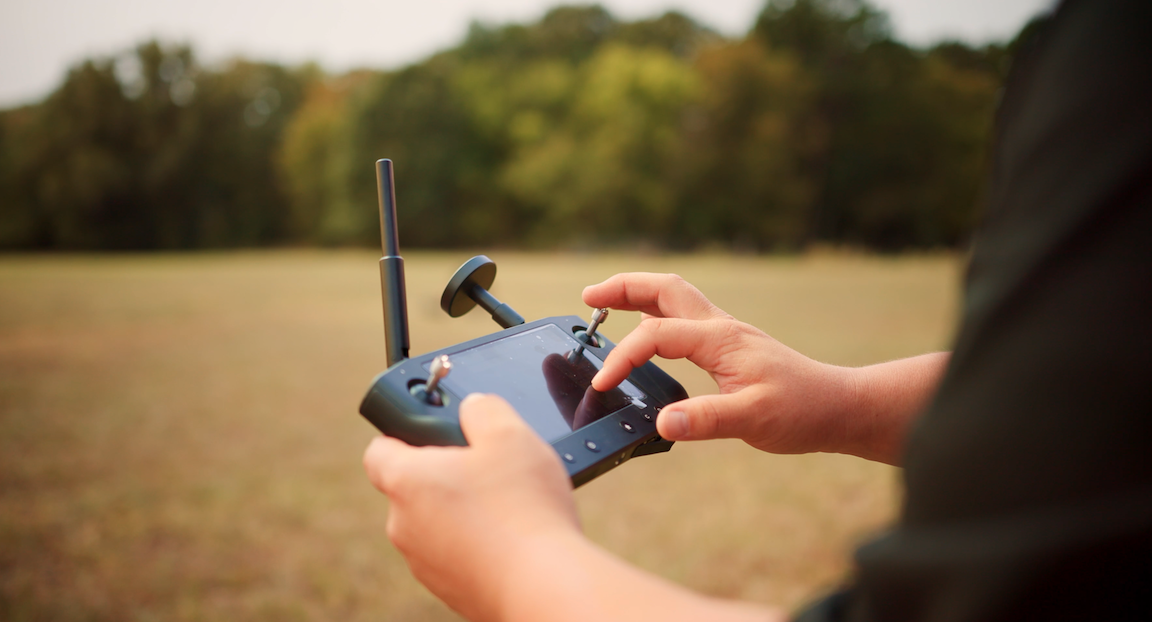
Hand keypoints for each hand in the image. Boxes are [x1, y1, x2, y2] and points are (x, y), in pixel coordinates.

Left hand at [363, 394, 579, 621]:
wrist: (542, 586)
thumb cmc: (523, 509)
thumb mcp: (510, 434)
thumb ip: (483, 408)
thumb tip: (473, 407)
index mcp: (407, 481)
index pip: (379, 450)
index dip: (403, 434)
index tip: (434, 431)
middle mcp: (403, 525)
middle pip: (413, 487)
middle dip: (447, 473)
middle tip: (488, 465)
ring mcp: (424, 563)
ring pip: (436, 522)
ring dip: (464, 510)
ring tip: (508, 505)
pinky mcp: (449, 589)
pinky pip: (456, 553)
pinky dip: (477, 543)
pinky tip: (512, 537)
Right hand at [583, 273, 857, 455]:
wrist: (837, 406)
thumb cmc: (801, 411)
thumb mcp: (753, 420)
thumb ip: (706, 420)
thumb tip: (662, 423)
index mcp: (719, 339)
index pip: (656, 334)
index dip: (622, 357)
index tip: (602, 384)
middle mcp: (720, 327)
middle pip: (663, 288)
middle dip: (623, 287)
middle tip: (588, 297)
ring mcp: (725, 332)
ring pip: (674, 296)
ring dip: (638, 293)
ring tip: (605, 303)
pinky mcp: (729, 344)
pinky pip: (684, 316)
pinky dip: (656, 312)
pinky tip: (647, 328)